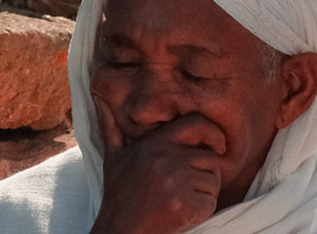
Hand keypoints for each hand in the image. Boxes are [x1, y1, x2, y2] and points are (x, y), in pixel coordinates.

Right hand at [89, 109, 224, 233]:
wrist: (122, 229)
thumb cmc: (119, 193)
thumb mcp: (113, 155)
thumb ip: (111, 124)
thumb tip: (98, 96)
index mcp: (155, 143)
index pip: (197, 124)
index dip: (213, 132)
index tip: (218, 145)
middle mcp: (170, 159)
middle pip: (210, 156)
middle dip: (205, 170)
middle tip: (187, 183)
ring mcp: (181, 183)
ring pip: (213, 179)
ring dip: (204, 189)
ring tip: (180, 197)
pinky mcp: (191, 205)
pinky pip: (212, 200)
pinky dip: (203, 207)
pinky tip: (182, 210)